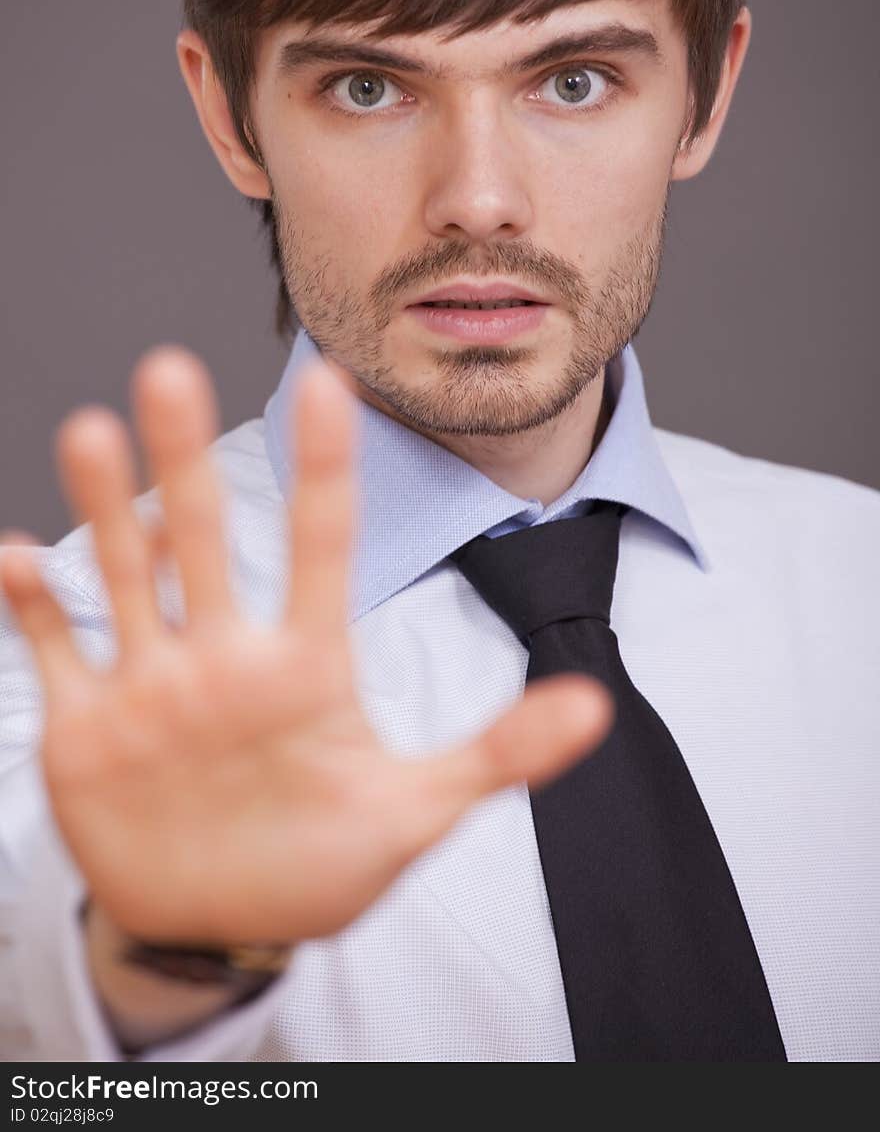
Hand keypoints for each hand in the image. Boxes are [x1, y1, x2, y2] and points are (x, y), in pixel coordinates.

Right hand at [0, 346, 613, 946]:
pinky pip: (60, 652)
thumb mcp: (416, 812)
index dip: (326, 468)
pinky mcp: (91, 728)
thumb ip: (498, 754)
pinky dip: (35, 606)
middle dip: (186, 460)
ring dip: (106, 508)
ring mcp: (155, 685)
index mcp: (306, 664)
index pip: (323, 545)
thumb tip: (597, 705)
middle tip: (172, 368)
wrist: (227, 920)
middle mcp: (225, 655)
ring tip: (91, 432)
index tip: (330, 384)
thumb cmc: (322, 858)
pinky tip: (14, 557)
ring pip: (127, 574)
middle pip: (206, 538)